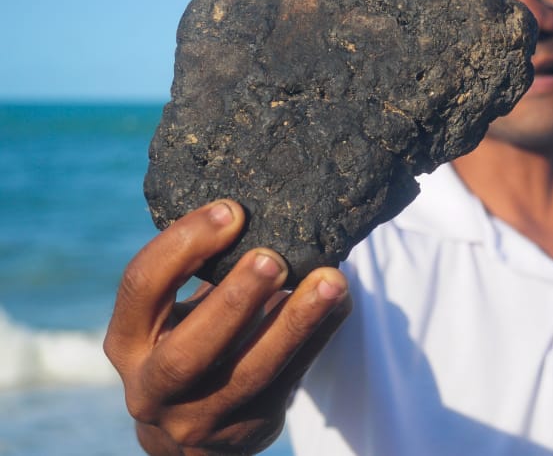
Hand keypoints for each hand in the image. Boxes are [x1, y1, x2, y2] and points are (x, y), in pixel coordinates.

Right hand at [104, 200, 351, 454]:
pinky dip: (318, 337)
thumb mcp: (174, 313)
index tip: (232, 210)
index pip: (141, 286)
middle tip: (274, 258)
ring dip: (295, 323)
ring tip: (331, 281)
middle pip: (189, 350)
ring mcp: (199, 417)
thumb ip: (203, 272)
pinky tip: (340, 303)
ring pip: (251, 372)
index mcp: (126, 341)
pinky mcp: (248, 428)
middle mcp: (152, 387)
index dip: (183, 245)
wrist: (192, 427)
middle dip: (235, 300)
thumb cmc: (190, 340)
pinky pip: (290, 379)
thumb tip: (265, 209)